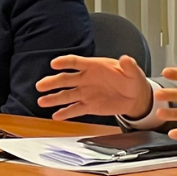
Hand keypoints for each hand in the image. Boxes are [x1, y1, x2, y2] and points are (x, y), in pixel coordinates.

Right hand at [37, 55, 157, 120]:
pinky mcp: (89, 106)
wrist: (135, 96)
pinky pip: (75, 109)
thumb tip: (126, 59)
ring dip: (54, 98)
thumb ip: (129, 66)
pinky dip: (65, 113)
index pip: (77, 62)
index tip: (54, 64)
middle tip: (41, 85)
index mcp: (95, 67)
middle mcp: (86, 79)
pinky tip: (56, 116)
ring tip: (42, 101)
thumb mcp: (133, 72)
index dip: (65, 62)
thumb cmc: (132, 80)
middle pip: (66, 79)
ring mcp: (86, 93)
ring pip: (67, 95)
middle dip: (53, 82)